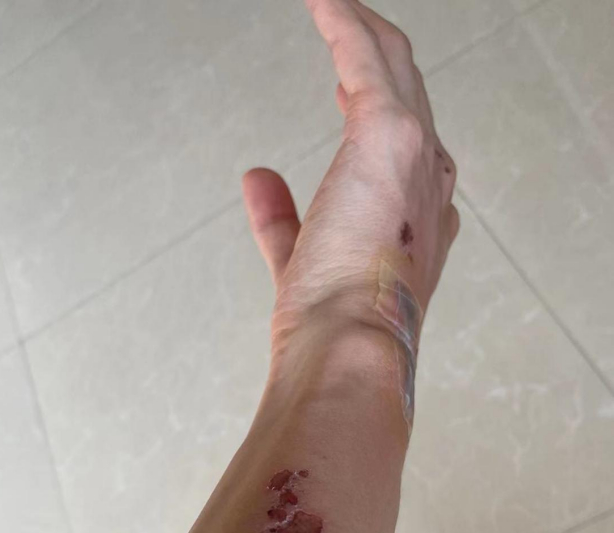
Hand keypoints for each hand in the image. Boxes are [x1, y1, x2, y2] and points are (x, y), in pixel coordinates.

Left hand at [243, 0, 458, 375]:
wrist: (348, 345)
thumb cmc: (333, 324)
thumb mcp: (302, 261)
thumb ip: (282, 220)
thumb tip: (258, 177)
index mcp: (418, 223)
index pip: (410, 156)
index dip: (381, 119)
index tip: (347, 96)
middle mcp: (428, 184)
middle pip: (409, 100)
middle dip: (380, 63)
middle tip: (349, 33)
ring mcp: (416, 156)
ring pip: (397, 70)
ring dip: (366, 35)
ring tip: (337, 8)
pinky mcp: (390, 134)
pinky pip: (366, 61)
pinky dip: (344, 25)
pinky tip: (321, 2)